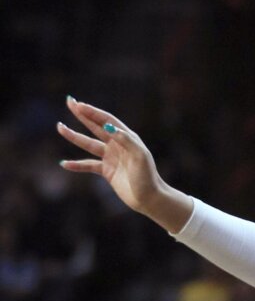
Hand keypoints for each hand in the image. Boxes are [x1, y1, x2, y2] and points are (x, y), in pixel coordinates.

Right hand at [58, 98, 190, 230]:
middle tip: (69, 102)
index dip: (93, 112)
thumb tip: (110, 127)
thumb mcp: (140, 156)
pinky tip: (64, 164)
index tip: (79, 105)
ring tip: (60, 127)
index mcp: (127, 138)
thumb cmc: (147, 176)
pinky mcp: (107, 171)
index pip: (107, 121)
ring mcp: (111, 158)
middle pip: (96, 126)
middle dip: (83, 115)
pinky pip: (88, 165)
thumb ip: (127, 141)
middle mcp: (118, 145)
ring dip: (74, 136)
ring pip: (89, 144)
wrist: (148, 197)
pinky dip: (77, 165)